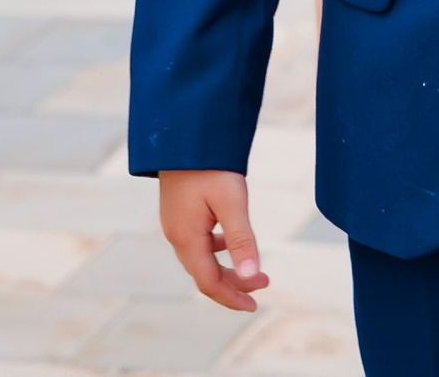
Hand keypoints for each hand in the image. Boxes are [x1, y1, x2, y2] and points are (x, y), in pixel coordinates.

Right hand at [158, 169, 269, 310]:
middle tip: (264, 283)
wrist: (184, 134)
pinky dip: (216, 251)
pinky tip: (229, 241)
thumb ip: (242, 239)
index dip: (232, 297)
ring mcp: (174, 224)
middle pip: (204, 274)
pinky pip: (196, 243)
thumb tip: (252, 275)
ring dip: (226, 268)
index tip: (255, 304)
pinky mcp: (178, 213)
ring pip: (200, 259)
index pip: (208, 283)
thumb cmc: (210, 165)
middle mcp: (175, 235)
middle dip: (233, 285)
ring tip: (252, 268)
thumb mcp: (231, 202)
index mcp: (186, 238)